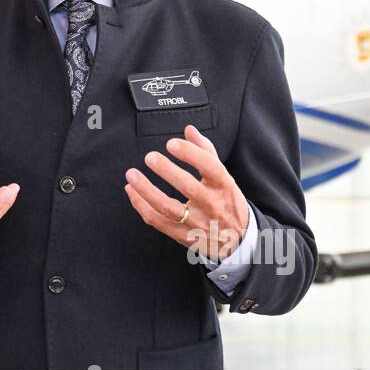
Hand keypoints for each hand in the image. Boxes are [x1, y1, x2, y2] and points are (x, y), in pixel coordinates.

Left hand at [123, 124, 248, 263]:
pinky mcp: (182, 235)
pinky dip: (141, 206)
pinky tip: (132, 191)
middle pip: (188, 187)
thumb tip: (189, 129)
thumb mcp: (224, 177)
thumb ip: (206, 152)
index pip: (210, 167)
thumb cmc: (227, 202)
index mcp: (224, 186)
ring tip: (132, 175)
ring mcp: (197, 222)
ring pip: (168, 208)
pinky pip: (157, 221)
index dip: (191, 154)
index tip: (172, 144)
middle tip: (150, 157)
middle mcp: (212, 204)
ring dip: (146, 191)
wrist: (237, 240)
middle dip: (167, 171)